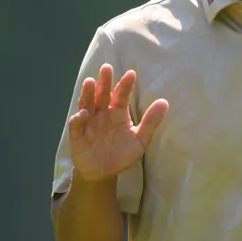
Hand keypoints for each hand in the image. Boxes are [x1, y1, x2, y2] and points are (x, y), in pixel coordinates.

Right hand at [68, 65, 167, 181]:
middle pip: (102, 94)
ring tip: (90, 82)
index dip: (125, 85)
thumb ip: (150, 122)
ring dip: (88, 93)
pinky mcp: (78, 135)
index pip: (121, 95)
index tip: (132, 74)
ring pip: (87, 103)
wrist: (104, 173)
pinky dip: (79, 117)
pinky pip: (77, 124)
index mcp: (118, 113)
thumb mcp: (140, 140)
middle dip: (104, 81)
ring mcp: (89, 122)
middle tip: (107, 67)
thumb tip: (164, 102)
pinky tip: (84, 112)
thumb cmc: (121, 155)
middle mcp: (102, 113)